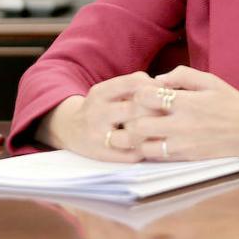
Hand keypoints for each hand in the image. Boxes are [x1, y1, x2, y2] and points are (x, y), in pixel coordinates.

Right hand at [35, 71, 154, 161]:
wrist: (69, 130)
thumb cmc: (100, 107)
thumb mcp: (108, 90)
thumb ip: (131, 84)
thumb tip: (160, 85)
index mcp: (100, 93)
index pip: (131, 83)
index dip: (153, 87)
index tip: (165, 92)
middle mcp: (97, 113)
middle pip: (135, 109)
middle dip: (157, 110)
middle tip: (169, 113)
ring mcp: (98, 136)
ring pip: (134, 134)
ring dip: (152, 131)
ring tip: (162, 129)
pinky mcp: (103, 155)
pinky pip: (132, 154)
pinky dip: (146, 149)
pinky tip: (153, 144)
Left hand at [117, 66, 238, 160]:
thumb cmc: (232, 103)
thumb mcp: (211, 80)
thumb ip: (182, 75)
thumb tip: (157, 79)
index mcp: (188, 102)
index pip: (146, 97)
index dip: (138, 94)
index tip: (143, 93)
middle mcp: (182, 125)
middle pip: (138, 124)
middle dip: (131, 117)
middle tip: (135, 113)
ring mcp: (183, 144)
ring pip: (143, 145)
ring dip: (137, 137)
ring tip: (141, 129)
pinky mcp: (186, 158)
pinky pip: (156, 157)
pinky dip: (149, 149)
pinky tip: (153, 140)